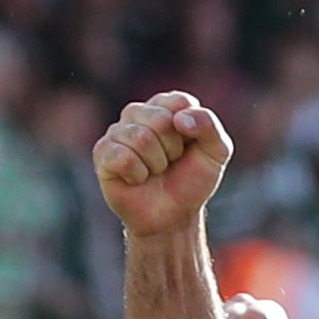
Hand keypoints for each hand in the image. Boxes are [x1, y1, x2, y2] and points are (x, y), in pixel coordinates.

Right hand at [94, 91, 234, 234]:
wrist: (172, 216)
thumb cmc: (191, 180)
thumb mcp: (216, 153)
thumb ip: (209, 126)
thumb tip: (180, 118)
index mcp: (167, 106)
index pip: (180, 102)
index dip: (190, 131)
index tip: (188, 147)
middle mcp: (140, 112)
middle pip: (160, 120)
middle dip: (172, 150)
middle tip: (170, 163)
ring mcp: (118, 131)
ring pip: (141, 138)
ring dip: (156, 164)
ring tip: (154, 171)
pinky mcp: (103, 152)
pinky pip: (122, 157)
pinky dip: (137, 174)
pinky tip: (137, 179)